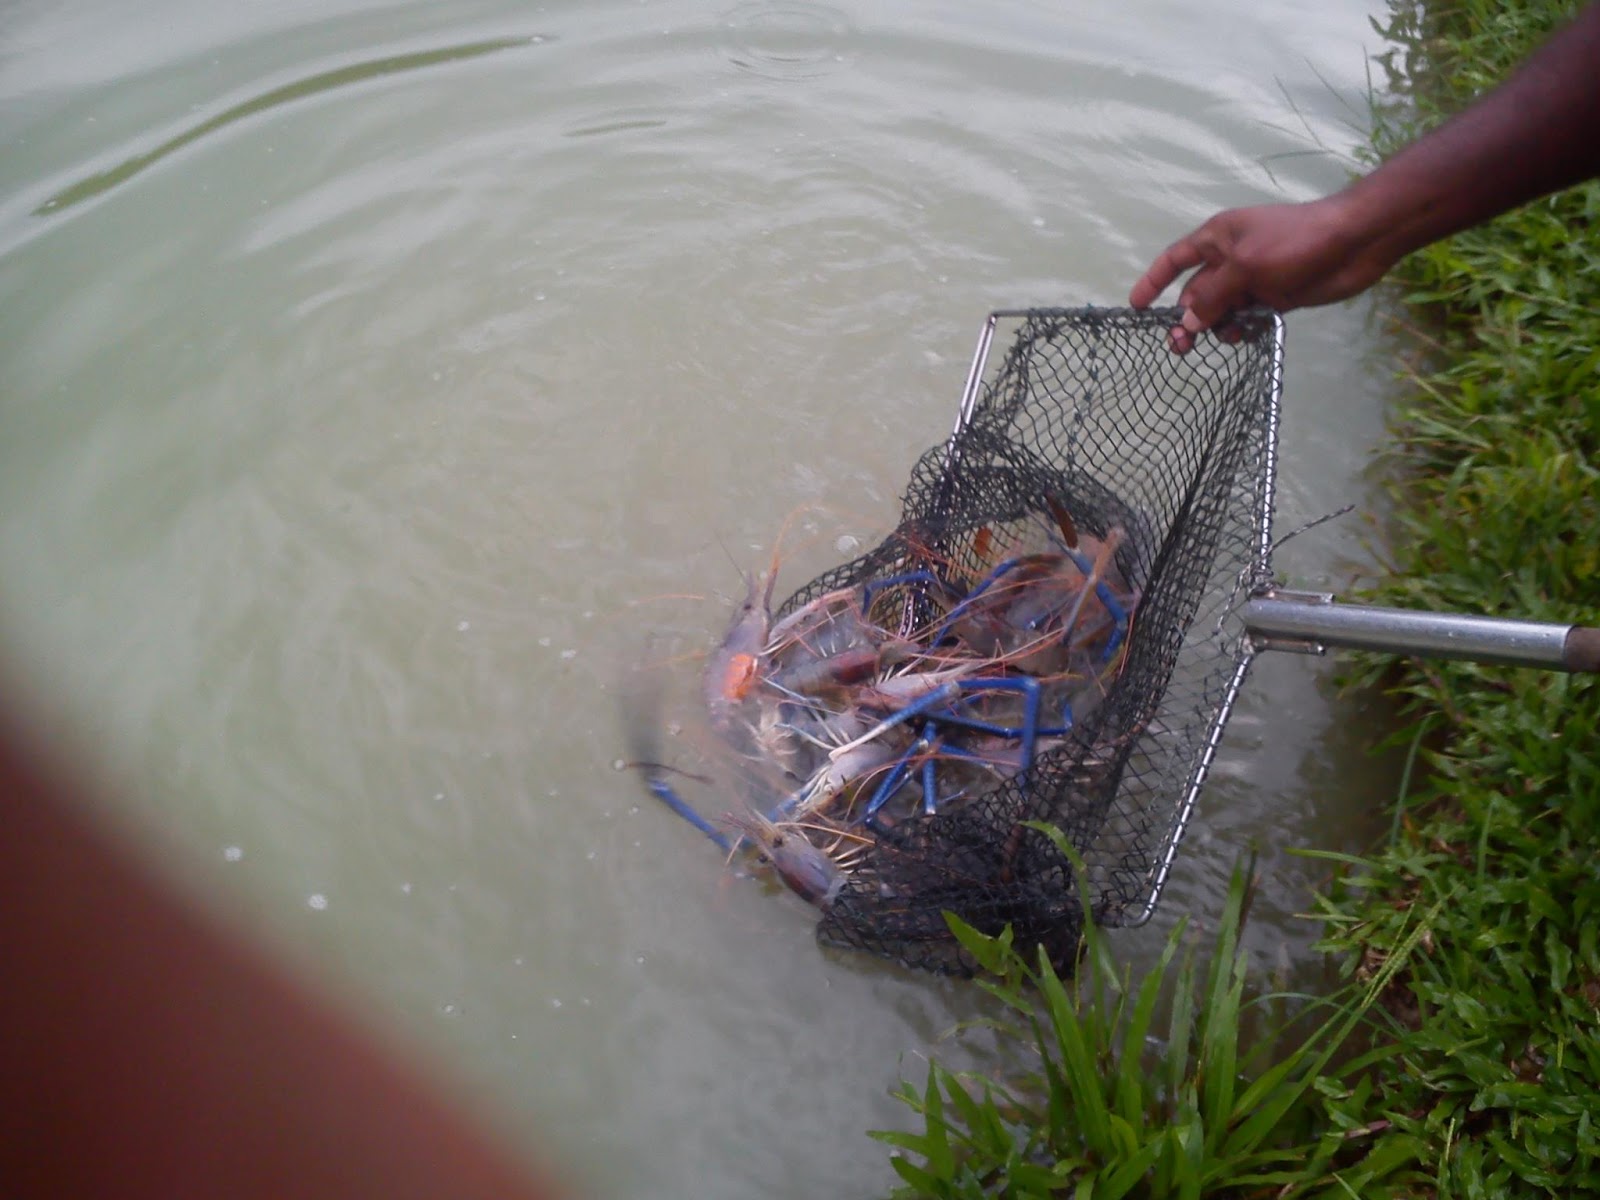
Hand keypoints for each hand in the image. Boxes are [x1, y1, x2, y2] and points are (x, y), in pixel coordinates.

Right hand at [1128, 195, 1392, 351]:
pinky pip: (1246, 318)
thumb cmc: (1294, 244)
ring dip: (1217, 328)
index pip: (1174, 260)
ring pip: (1220, 310)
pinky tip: (1248, 336)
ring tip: (1228, 339)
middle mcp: (1230, 259)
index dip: (1153, 282)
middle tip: (1180, 348)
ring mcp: (1252, 279)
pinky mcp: (1275, 297)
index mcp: (1217, 239)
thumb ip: (1213, 297)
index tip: (1136, 309)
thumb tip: (1188, 323)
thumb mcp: (1245, 267)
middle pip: (1196, 293)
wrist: (1353, 243)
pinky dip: (1242, 329)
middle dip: (1186, 319)